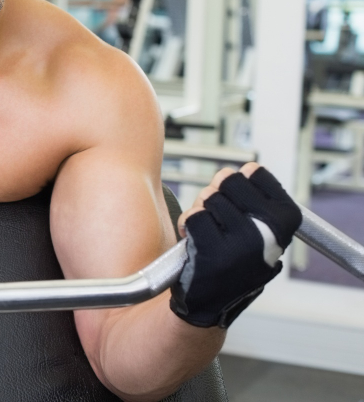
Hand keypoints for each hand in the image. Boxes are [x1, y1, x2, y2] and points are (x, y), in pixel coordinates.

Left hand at [171, 163, 301, 327]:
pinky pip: (192, 217)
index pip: (255, 173)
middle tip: (217, 220)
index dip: (237, 186)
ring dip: (200, 213)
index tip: (238, 207)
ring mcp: (242, 244)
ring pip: (208, 198)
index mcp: (287, 221)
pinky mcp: (213, 253)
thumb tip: (247, 170)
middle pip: (229, 180)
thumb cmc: (231, 257)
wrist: (210, 303)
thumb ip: (251, 194)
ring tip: (208, 236)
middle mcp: (270, 233)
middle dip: (215, 194)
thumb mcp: (255, 225)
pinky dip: (187, 226)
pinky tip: (195, 246)